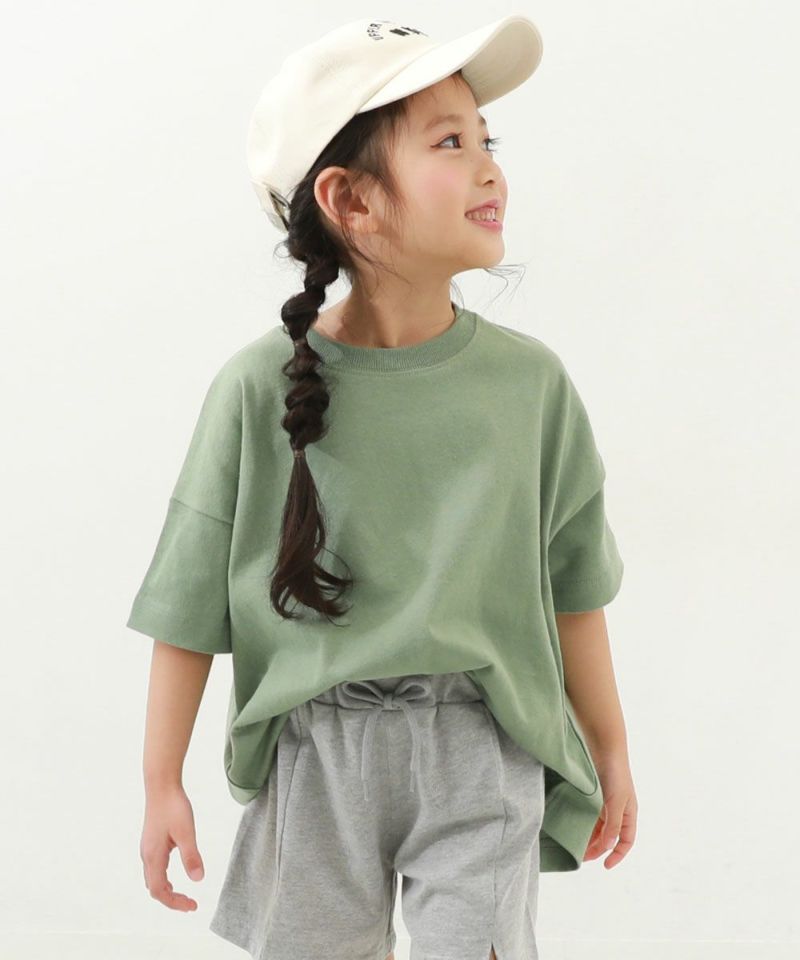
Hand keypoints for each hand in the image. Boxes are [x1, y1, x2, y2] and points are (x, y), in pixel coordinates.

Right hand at [140, 783, 205, 910]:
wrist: (161, 785)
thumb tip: (198, 880)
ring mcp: (147, 848)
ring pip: (153, 879)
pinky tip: (175, 874)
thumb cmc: (173, 807)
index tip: (193, 906)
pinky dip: (164, 878)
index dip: (174, 903)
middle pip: (154, 888)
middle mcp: (146, 855)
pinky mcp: (151, 841)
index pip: (159, 891)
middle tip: (191, 904)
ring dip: (167, 890)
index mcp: (153, 856)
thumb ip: (191, 856)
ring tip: (184, 895)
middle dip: (171, 900)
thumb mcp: (186, 832)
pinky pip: (154, 868)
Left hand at [582, 751, 637, 868]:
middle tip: (582, 857)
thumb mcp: (616, 801)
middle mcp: (619, 810)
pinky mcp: (596, 795)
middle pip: (610, 837)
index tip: (605, 866)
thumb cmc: (615, 774)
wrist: (604, 748)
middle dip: (598, 849)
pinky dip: (586, 825)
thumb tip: (610, 846)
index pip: (626, 841)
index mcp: (629, 813)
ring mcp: (607, 803)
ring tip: (576, 847)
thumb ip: (613, 823)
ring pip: (599, 828)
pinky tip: (576, 830)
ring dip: (590, 838)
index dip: (618, 855)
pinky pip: (592, 817)